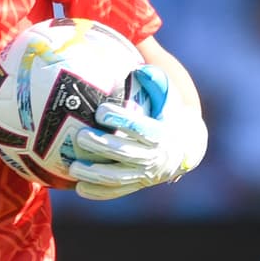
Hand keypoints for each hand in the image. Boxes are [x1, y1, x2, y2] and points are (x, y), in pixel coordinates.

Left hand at [68, 64, 207, 199]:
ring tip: (73, 167)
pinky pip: (117, 191)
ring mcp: (146, 175)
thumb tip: (141, 68)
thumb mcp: (168, 97)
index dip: (122, 120)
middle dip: (103, 146)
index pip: (141, 128)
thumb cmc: (168, 114)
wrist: (186, 147)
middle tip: (80, 136)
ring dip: (95, 174)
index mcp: (162, 134)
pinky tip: (79, 189)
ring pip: (119, 177)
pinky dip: (99, 192)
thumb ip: (155, 82)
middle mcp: (156, 158)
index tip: (100, 110)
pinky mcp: (137, 185)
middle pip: (127, 153)